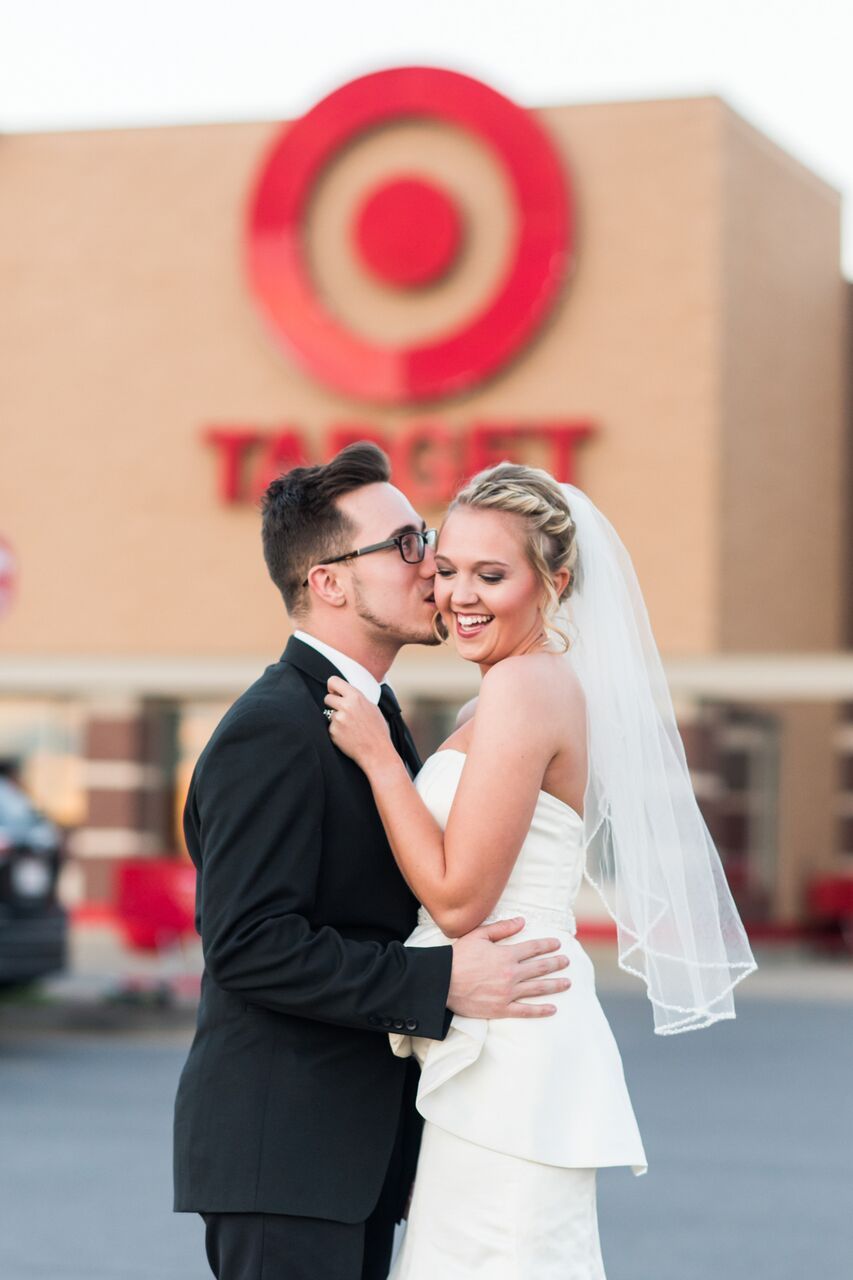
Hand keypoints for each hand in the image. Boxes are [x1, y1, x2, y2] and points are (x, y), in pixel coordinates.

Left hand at [325, 677, 393, 770]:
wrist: (377, 752)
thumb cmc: (377, 731)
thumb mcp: (372, 708)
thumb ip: (357, 698)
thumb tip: (344, 692)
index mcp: (356, 697)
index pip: (333, 681)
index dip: (332, 687)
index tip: (333, 692)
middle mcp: (346, 706)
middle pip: (327, 698)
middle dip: (332, 703)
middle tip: (342, 711)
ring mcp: (338, 719)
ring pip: (329, 713)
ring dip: (336, 718)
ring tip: (350, 726)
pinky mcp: (333, 732)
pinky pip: (330, 727)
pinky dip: (337, 730)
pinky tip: (348, 735)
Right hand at [447, 917, 570, 1018]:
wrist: (442, 983)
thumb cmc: (458, 957)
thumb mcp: (478, 935)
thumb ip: (502, 928)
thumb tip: (522, 921)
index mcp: (506, 955)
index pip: (533, 948)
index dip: (547, 945)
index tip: (558, 944)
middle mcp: (511, 974)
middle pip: (540, 968)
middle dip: (555, 964)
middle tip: (567, 961)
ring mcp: (508, 993)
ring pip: (538, 989)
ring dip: (555, 985)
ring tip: (567, 983)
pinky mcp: (502, 1009)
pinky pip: (526, 1011)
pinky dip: (541, 1010)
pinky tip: (553, 1009)